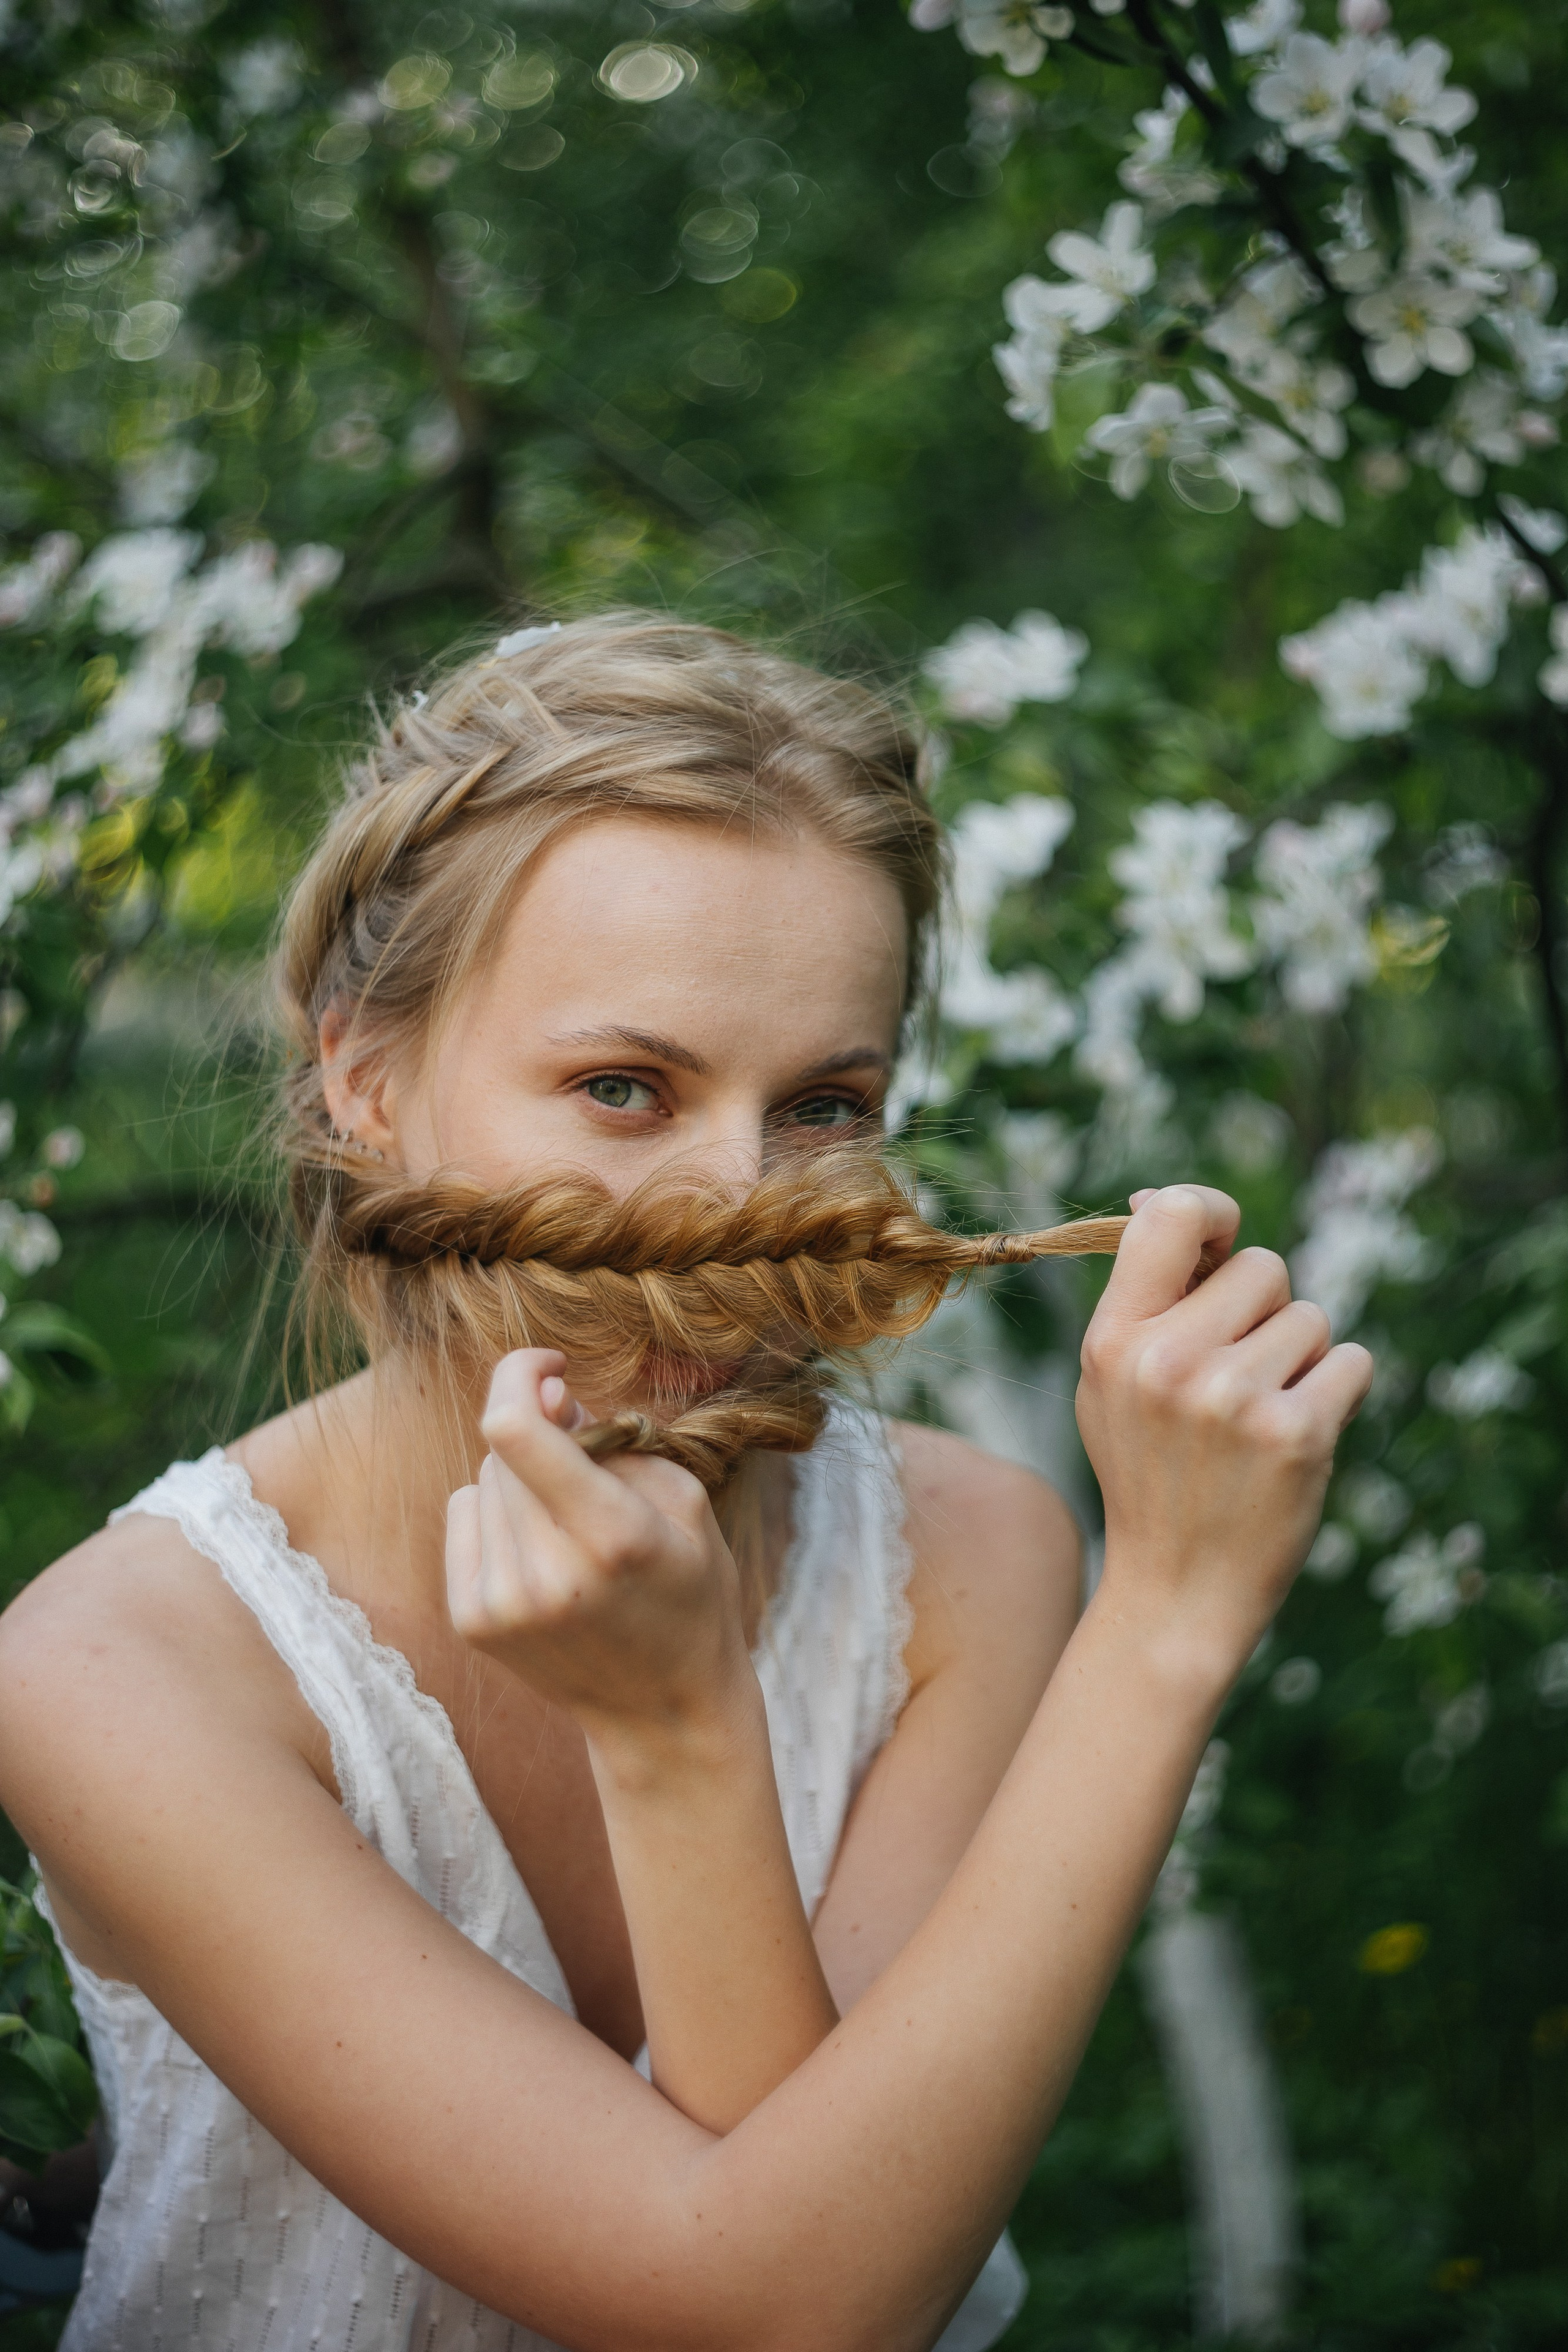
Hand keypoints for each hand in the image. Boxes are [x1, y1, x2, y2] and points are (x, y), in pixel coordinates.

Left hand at [446, 1350, 756, 1758]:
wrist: (662, 1708)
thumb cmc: (688, 1591)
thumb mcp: (683, 1502)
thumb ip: (612, 1439)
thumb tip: (545, 1393)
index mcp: (611, 1537)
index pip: (516, 1432)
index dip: (519, 1375)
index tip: (551, 1366)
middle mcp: (546, 1574)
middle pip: (504, 1451)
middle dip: (541, 1434)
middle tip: (587, 1462)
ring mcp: (501, 1604)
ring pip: (482, 1481)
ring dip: (520, 1480)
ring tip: (569, 1522)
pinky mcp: (471, 1621)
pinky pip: (462, 1516)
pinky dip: (496, 1516)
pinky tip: (539, 1548)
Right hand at [1077, 1185, 1372, 1682]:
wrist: (1176, 1591)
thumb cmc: (1150, 1473)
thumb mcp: (1111, 1383)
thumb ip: (1141, 1297)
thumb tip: (1163, 1198)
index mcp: (1114, 1340)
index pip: (1173, 1215)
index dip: (1213, 1211)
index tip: (1225, 1241)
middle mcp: (1169, 1361)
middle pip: (1265, 1268)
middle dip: (1266, 1311)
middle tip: (1235, 1378)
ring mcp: (1233, 1397)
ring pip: (1311, 1318)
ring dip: (1302, 1358)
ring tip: (1258, 1417)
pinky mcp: (1296, 1433)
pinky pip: (1353, 1362)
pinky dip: (1339, 1393)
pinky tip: (1296, 1437)